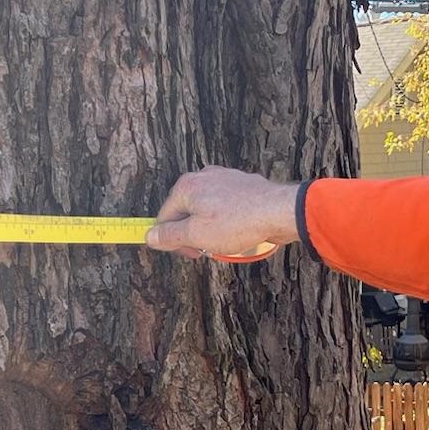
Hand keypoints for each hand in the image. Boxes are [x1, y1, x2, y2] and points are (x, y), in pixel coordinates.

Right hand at [145, 168, 300, 259]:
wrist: (279, 211)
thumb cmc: (239, 222)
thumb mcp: (197, 235)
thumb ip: (170, 236)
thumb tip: (150, 235)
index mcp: (186, 187)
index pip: (165, 217)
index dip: (173, 240)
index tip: (189, 252)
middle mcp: (203, 177)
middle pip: (185, 211)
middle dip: (193, 233)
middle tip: (207, 249)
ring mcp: (224, 178)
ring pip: (206, 209)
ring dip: (211, 228)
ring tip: (226, 242)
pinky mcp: (241, 184)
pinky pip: (225, 205)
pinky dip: (227, 220)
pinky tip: (239, 231)